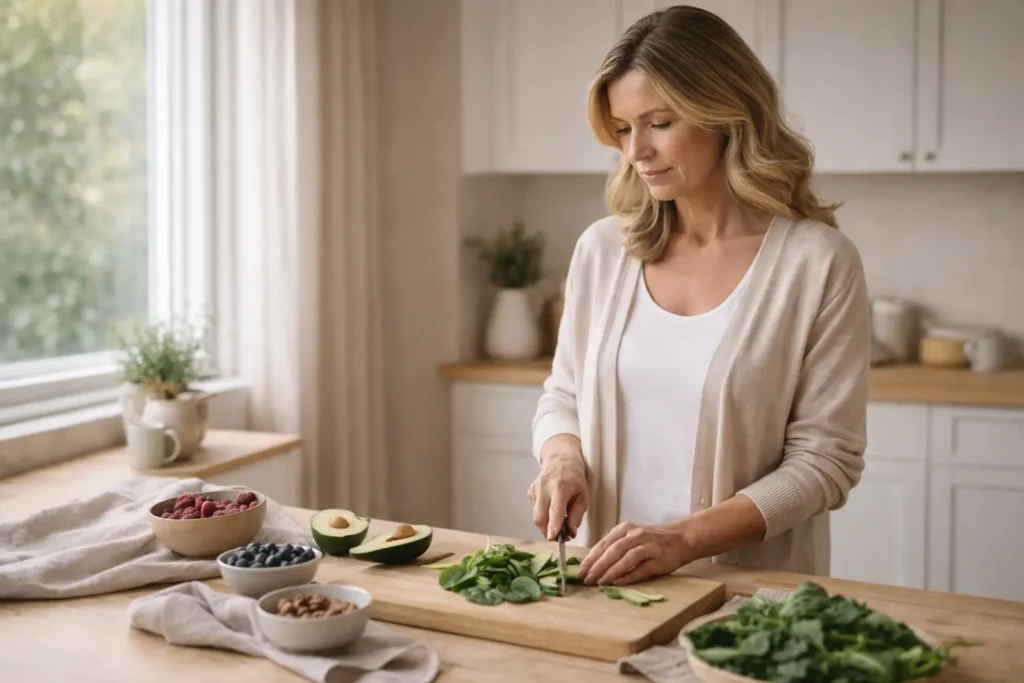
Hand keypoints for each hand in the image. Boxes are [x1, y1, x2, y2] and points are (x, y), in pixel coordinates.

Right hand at [527, 438, 587, 539]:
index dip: (554, 525)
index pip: (555, 509)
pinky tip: (551, 511)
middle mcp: (544, 487)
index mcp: (560, 487)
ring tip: (558, 525)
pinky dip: (543, 517)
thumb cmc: (574, 480)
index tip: (553, 537)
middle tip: (560, 537)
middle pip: (540, 517)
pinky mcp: (530, 493)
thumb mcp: (583, 496)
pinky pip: (535, 511)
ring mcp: (534, 489)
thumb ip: (577, 515)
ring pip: (536, 517)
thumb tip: (571, 532)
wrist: (560, 461)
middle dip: (548, 532)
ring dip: (546, 526)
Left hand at [576, 521, 691, 585]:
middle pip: (612, 550)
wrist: (680, 539)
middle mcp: (634, 534)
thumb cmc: (651, 541)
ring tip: (599, 582)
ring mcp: (647, 545)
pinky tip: (617, 583)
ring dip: (610, 571)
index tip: (580, 571)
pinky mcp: (658, 558)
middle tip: (586, 579)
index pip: (603, 544)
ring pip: (625, 557)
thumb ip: (614, 548)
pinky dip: (628, 575)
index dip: (590, 558)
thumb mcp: (630, 539)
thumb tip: (592, 565)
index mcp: (624, 529)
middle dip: (597, 566)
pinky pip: (640, 568)